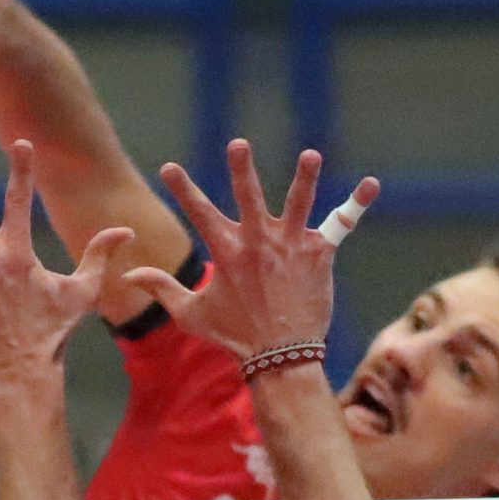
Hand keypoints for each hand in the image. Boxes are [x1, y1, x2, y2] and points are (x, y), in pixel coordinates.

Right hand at [130, 139, 382, 359]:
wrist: (281, 356)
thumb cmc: (234, 336)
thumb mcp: (190, 313)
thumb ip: (160, 288)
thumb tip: (127, 276)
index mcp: (227, 252)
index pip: (199, 212)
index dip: (182, 189)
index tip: (170, 167)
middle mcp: (258, 243)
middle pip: (248, 197)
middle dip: (242, 169)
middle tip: (239, 144)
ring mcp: (291, 247)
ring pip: (298, 203)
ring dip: (305, 178)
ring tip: (310, 154)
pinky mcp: (319, 255)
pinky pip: (340, 225)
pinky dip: (356, 204)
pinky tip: (371, 184)